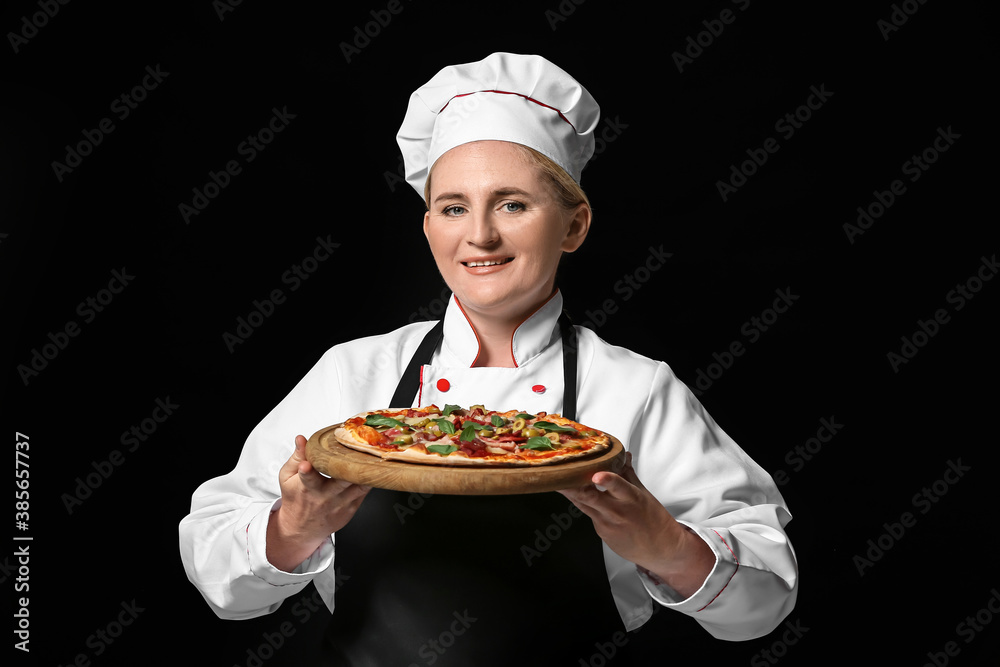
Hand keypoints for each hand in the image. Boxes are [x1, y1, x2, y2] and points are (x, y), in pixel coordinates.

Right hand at [266, 435, 371, 571]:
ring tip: (372, 456)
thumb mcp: (288, 477)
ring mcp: (340, 504)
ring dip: (366, 471)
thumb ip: (297, 456)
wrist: (301, 527)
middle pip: (340, 480)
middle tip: (357, 450)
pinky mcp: (352, 508)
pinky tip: (373, 468)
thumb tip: (301, 438)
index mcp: (306, 487)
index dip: (307, 470)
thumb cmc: (295, 498)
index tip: (305, 465)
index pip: (307, 478)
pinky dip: (370, 479)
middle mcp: (324, 496)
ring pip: (358, 486)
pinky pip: (365, 492)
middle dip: (348, 467)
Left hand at [557, 452, 714, 597]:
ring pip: (582, 504)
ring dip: (569, 492)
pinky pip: (588, 514)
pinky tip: (581, 497)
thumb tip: (624, 456)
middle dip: (571, 486)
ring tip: (559, 481)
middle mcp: (617, 512)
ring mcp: (607, 524)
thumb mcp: (644, 494)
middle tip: (559, 475)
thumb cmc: (655, 521)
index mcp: (631, 499)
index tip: (595, 474)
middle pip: (589, 497)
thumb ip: (628, 474)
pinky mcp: (601, 532)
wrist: (661, 549)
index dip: (606, 480)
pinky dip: (584, 504)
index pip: (618, 486)